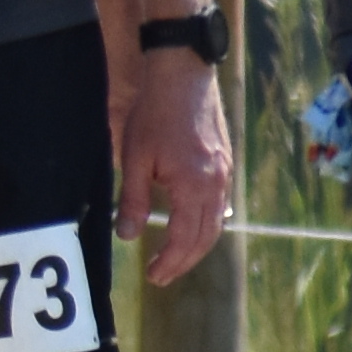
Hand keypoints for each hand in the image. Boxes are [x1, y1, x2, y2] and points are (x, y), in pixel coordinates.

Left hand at [118, 55, 232, 286]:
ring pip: (216, 223)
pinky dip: (205, 224)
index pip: (186, 240)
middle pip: (206, 238)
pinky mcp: (224, 163)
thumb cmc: (156, 114)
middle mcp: (216, 184)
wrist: (183, 75)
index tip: (153, 276)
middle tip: (162, 275)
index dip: (170, 262)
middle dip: (184, 261)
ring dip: (196, 245)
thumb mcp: (136, 158)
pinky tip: (189, 226)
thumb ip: (134, 200)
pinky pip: (219, 205)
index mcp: (195, 186)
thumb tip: (128, 235)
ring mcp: (224, 174)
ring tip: (174, 257)